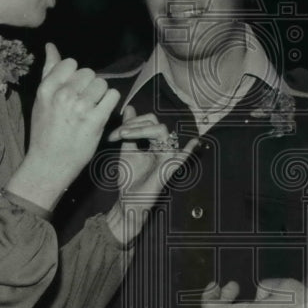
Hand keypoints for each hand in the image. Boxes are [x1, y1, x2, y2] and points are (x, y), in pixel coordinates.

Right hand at [7, 44, 119, 209]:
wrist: (49, 164)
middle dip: (89, 86)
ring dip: (101, 95)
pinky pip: (112, 96)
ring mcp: (80, 108)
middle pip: (89, 73)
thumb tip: (51, 45)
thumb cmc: (45, 131)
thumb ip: (49, 71)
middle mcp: (63, 95)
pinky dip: (110, 104)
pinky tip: (101, 113)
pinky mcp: (96, 120)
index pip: (71, 63)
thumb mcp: (41, 99)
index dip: (75, 76)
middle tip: (82, 103)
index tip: (72, 90)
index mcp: (47, 89)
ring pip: (102, 84)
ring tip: (91, 109)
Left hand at [104, 105, 199, 244]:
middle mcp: (163, 147)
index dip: (131, 122)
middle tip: (118, 134)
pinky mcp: (168, 168)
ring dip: (141, 130)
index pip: (149, 121)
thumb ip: (129, 130)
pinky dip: (189, 150)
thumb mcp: (127, 149)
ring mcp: (167, 156)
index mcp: (154, 142)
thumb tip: (130, 108)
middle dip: (134, 124)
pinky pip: (182, 157)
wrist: (128, 200)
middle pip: (155, 123)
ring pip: (162, 132)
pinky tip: (194, 142)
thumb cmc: (130, 178)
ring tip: (125, 135)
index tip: (113, 135)